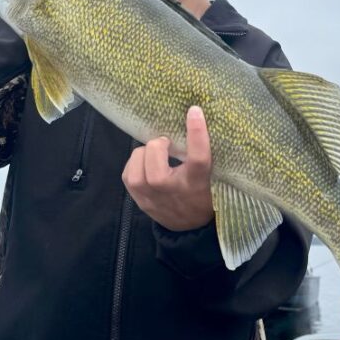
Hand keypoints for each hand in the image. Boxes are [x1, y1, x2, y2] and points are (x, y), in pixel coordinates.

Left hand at [122, 106, 214, 231]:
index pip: (197, 157)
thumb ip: (201, 154)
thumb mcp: (211, 176)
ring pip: (137, 163)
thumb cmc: (203, 193)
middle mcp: (173, 190)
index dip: (196, 132)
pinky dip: (135, 164)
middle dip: (159, 143)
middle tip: (167, 144)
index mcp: (197, 182)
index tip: (194, 111)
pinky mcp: (139, 200)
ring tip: (155, 155)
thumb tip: (192, 118)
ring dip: (144, 153)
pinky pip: (128, 173)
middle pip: (156, 156)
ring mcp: (152, 197)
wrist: (190, 228)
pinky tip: (145, 165)